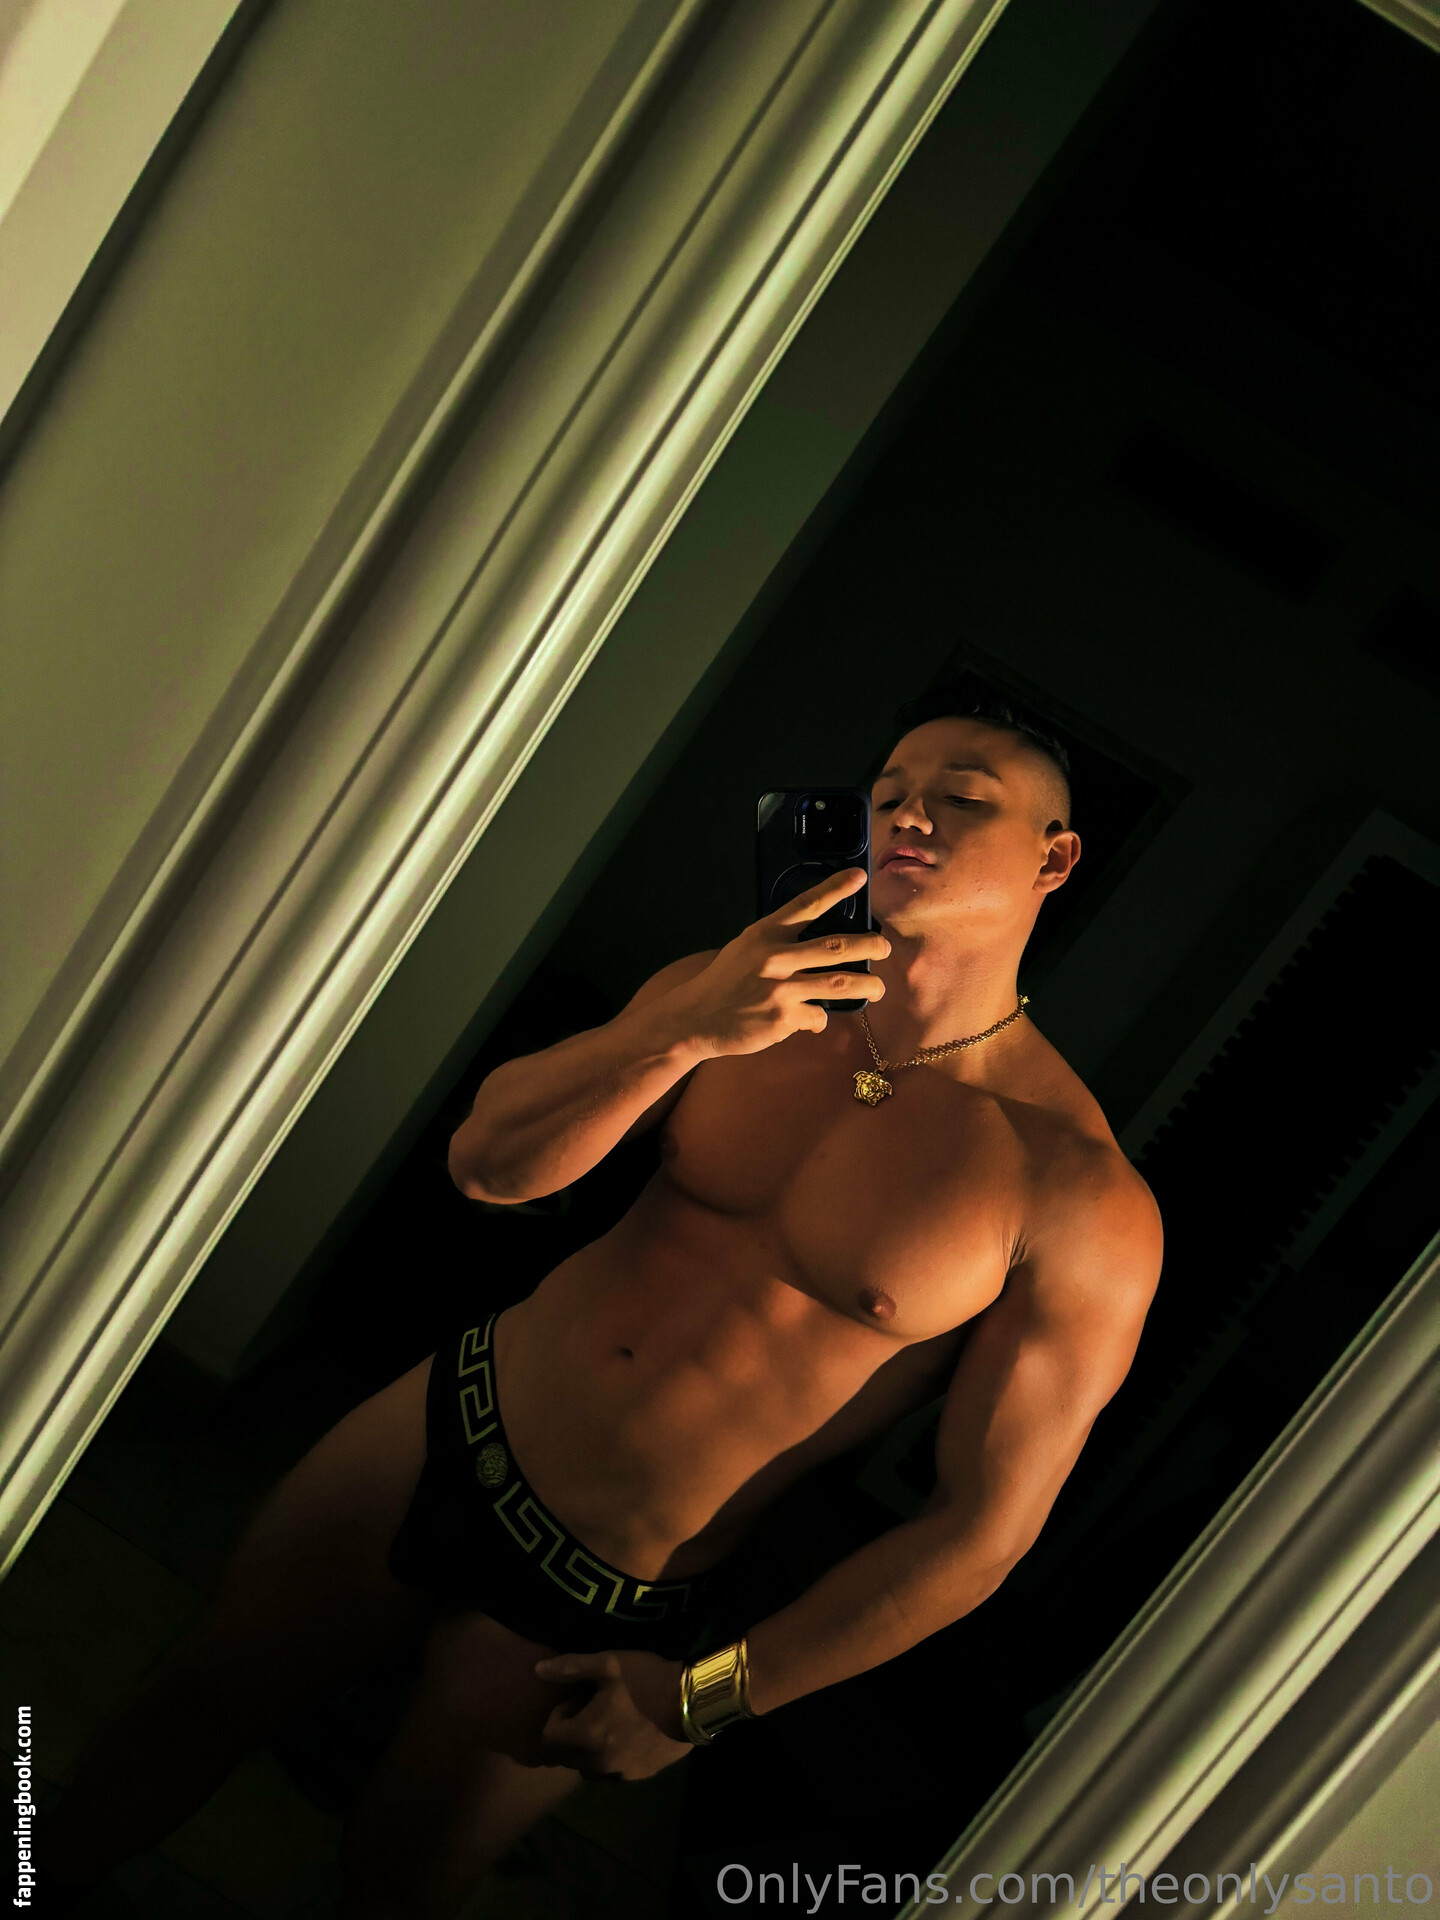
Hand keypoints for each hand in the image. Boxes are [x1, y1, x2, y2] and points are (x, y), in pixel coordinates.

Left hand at [534, 1650, 692, 1779]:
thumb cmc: (647, 1680)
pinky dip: (612, 1757)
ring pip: (588, 1768)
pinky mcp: (639, 1776)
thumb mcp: (609, 1664)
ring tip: (610, 1722)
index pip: (548, 1739)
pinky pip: (612, 1772)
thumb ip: (571, 1668)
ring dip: (589, 1749)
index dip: (558, 1717)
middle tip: (593, 1708)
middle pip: (566, 1757)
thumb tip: (537, 1672)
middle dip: (571, 1734)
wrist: (694, 1702)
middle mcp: (598, 1763)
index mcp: (586, 1736)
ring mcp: (620, 1773)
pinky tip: (631, 1733)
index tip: (579, 1699)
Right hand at [663, 869, 887, 1057]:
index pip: (807, 904)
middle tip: (885, 947)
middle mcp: (776, 957)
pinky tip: (811, 1018)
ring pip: (839, 984)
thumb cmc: (726, 981)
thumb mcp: (747, 947)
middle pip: (836, 946)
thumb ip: (779, 941)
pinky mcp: (784, 1018)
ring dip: (867, 985)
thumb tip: (820, 942)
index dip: (835, 888)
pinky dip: (819, 1018)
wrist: (696, 1017)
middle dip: (869, 945)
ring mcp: (781, 988)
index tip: (860, 877)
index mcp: (766, 933)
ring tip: (878, 988)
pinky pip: (818, 1016)